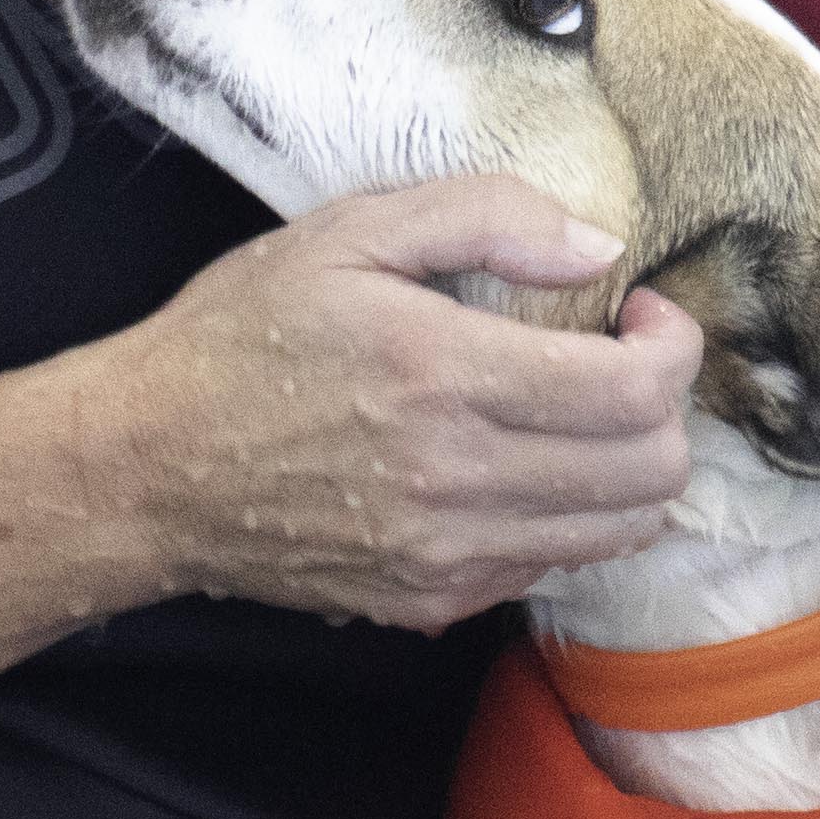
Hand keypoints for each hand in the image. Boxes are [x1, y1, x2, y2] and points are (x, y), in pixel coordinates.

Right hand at [82, 177, 700, 632]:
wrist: (145, 466)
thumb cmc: (241, 335)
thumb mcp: (349, 230)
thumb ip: (485, 218)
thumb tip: (597, 245)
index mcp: (445, 377)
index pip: (637, 393)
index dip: (675, 347)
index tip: (641, 312)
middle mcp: (457, 481)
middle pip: (652, 473)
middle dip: (666, 408)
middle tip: (619, 362)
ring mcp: (444, 555)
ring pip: (618, 533)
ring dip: (629, 469)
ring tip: (582, 416)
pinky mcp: (427, 600)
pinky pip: (550, 568)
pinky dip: (568, 518)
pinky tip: (520, 466)